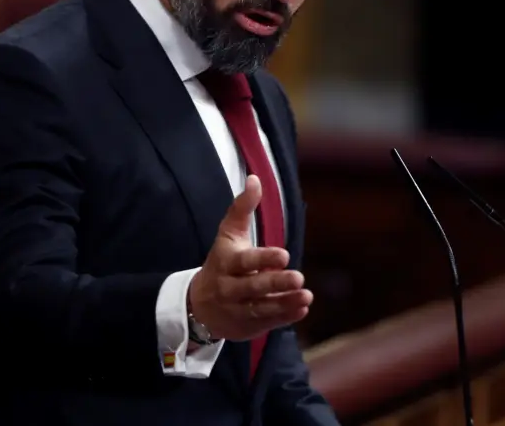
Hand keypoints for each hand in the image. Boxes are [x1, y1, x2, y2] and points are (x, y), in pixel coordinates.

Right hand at [187, 175, 312, 340]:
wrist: (198, 304)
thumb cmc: (221, 262)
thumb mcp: (227, 235)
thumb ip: (241, 208)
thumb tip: (256, 178)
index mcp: (226, 262)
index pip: (245, 261)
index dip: (264, 259)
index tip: (284, 255)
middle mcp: (230, 287)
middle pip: (253, 286)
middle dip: (275, 283)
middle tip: (298, 277)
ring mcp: (238, 309)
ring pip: (262, 307)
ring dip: (284, 303)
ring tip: (306, 296)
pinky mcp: (247, 326)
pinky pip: (267, 322)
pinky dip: (284, 317)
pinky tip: (302, 309)